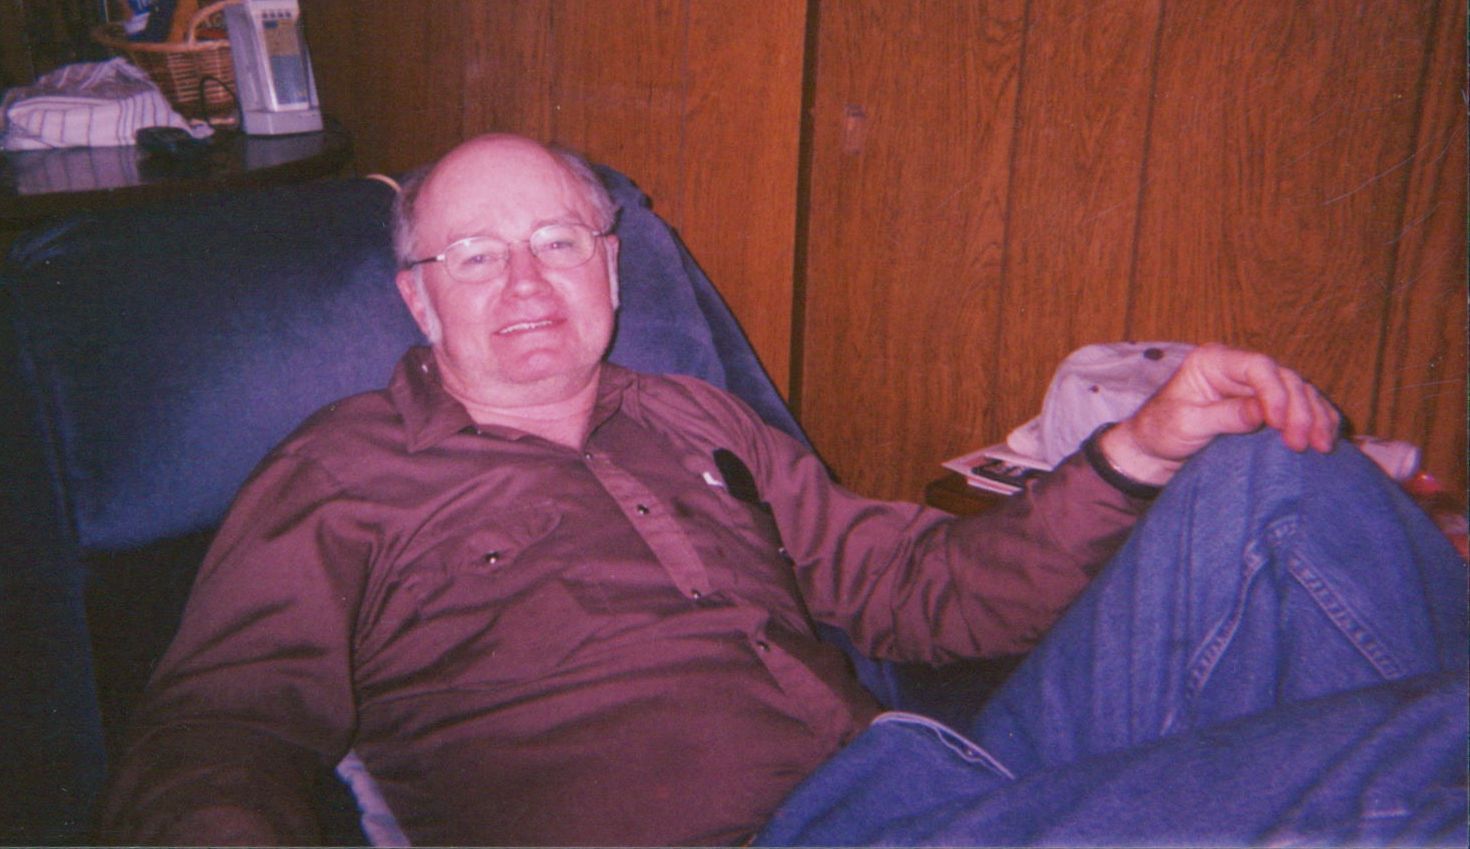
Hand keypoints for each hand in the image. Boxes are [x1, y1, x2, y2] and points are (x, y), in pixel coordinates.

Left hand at [1100, 343, 1340, 486]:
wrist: (1155, 452)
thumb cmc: (1162, 432)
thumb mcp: (1186, 425)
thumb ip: (1224, 416)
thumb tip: (1264, 413)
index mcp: (1213, 361)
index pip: (1257, 366)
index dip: (1275, 392)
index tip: (1278, 424)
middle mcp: (1238, 368)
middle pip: (1284, 378)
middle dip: (1300, 410)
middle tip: (1302, 444)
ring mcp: (1255, 386)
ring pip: (1299, 391)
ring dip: (1316, 417)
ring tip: (1321, 446)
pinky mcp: (1266, 407)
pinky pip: (1301, 407)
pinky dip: (1317, 421)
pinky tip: (1327, 438)